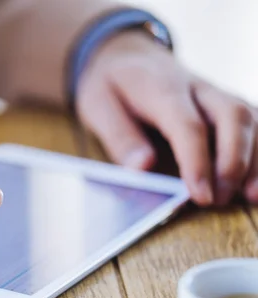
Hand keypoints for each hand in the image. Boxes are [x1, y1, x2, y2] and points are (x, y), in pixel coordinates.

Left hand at [76, 31, 257, 205]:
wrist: (125, 56)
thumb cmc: (111, 85)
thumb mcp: (98, 107)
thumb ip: (120, 137)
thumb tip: (142, 167)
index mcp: (161, 88)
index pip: (188, 124)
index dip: (197, 161)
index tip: (200, 194)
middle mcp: (197, 88)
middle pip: (232, 116)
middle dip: (234, 161)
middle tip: (219, 199)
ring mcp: (216, 95)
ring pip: (251, 119)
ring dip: (257, 160)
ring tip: (250, 197)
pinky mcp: (226, 106)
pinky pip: (255, 124)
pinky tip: (256, 183)